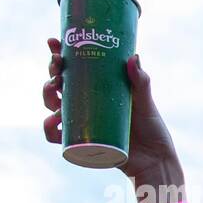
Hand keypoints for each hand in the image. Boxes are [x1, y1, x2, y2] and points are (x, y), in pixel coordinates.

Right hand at [44, 40, 184, 189]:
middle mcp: (85, 105)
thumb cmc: (152, 129)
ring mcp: (81, 123)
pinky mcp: (81, 143)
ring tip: (55, 89)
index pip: (73, 69)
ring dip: (47, 95)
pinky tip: (53, 122)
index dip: (58, 54)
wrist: (155, 160)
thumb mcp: (146, 103)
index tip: (53, 42)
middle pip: (58, 84)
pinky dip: (49, 129)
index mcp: (97, 90)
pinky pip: (56, 136)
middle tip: (58, 67)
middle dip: (52, 72)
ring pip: (52, 106)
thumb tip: (133, 56)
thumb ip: (141, 82)